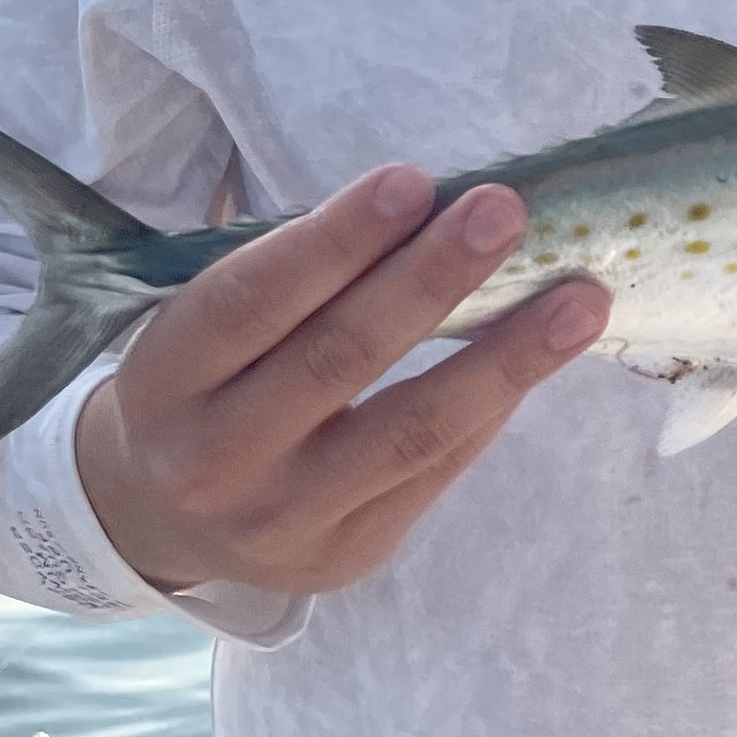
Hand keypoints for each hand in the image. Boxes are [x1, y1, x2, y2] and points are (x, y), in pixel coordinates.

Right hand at [75, 166, 609, 596]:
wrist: (156, 518)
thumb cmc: (204, 381)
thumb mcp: (204, 325)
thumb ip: (293, 278)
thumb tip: (432, 209)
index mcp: (167, 376)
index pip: (254, 298)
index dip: (337, 240)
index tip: (414, 181)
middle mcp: (215, 457)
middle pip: (339, 358)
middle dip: (432, 279)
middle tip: (504, 212)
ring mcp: (282, 518)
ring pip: (409, 431)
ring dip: (505, 359)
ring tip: (580, 301)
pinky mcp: (345, 556)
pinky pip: (434, 472)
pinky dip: (490, 407)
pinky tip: (540, 355)